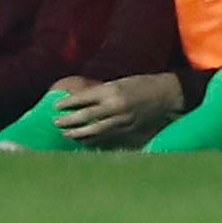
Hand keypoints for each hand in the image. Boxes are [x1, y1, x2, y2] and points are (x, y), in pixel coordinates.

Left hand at [53, 72, 182, 143]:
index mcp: (113, 90)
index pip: (84, 98)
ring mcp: (121, 119)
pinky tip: (81, 140)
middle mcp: (115, 106)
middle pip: (85, 116)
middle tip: (55, 122)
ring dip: (76, 133)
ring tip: (64, 134)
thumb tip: (81, 100)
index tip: (55, 106)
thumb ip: (102, 92)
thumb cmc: (142, 84)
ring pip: (93, 130)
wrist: (166, 94)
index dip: (68, 103)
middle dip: (68, 120)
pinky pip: (104, 136)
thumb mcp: (120, 82)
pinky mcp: (127, 130)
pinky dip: (91, 139)